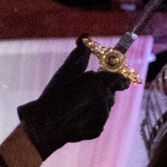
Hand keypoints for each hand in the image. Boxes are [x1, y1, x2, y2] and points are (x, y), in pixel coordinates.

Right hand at [16, 41, 129, 162]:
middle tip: (87, 91)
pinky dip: (92, 118)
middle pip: (111, 92)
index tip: (120, 78)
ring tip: (78, 105)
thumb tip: (85, 37)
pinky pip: (100, 120)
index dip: (119, 77)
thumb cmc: (55, 94)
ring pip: (106, 106)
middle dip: (103, 90)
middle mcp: (104, 98)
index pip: (120, 78)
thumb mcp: (66, 70)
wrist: (46, 124)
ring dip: (97, 104)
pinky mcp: (99, 129)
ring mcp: (103, 116)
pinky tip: (77, 116)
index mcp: (99, 81)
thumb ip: (79, 54)